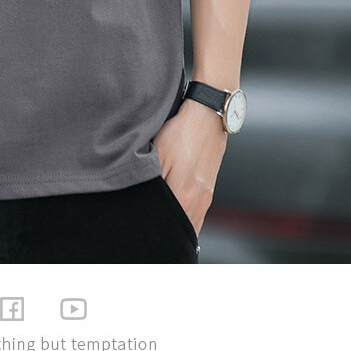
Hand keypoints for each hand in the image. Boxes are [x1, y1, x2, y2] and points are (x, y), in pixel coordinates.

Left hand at [152, 98, 227, 236]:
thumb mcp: (157, 156)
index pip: (166, 227)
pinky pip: (197, 217)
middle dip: (164, 233)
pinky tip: (174, 214)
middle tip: (147, 231)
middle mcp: (197, 203)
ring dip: (175, 227)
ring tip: (158, 224)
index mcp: (182, 196)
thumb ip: (153, 184)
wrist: (207, 117)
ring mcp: (206, 198)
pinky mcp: (209, 192)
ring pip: (190, 226)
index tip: (141, 231)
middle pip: (179, 231)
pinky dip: (185, 220)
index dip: (153, 230)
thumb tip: (144, 206)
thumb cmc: (180, 134)